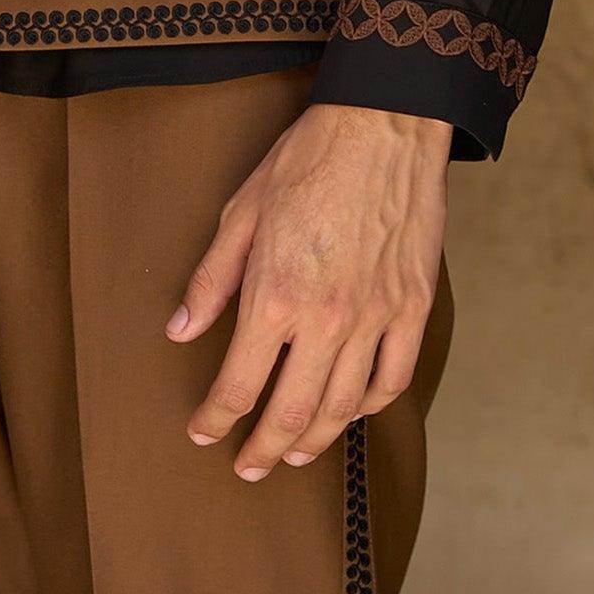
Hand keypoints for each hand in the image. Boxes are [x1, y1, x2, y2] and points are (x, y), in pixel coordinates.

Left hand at [170, 103, 449, 481]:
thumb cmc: (306, 162)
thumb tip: (181, 332)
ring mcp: (376, 317)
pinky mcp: (412, 307)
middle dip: (263, 450)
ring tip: (295, 454)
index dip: (215, 420)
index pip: (239, 386)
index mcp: (275, 297)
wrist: (384, 126)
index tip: (203, 433)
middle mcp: (327, 319)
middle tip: (248, 467)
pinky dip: (370, 406)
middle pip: (290, 413)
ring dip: (314, 440)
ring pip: (344, 407)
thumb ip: (211, 281)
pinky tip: (351, 412)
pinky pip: (394, 377)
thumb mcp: (239, 214)